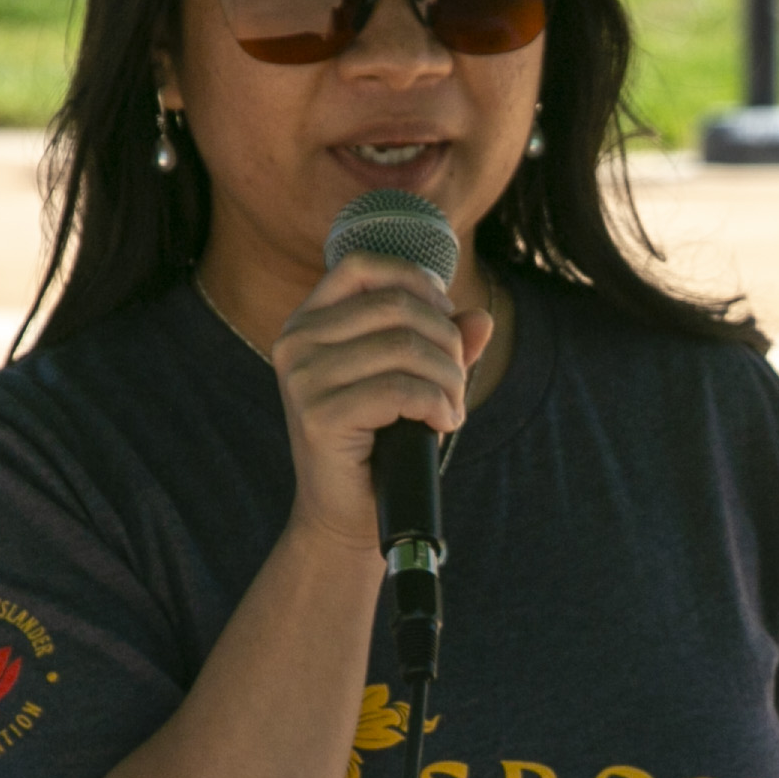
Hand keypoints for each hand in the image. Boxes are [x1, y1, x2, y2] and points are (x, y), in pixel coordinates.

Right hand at [263, 255, 491, 554]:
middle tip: (456, 382)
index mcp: (309, 322)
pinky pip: (402, 390)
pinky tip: (440, 424)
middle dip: (447, 342)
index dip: (418, 283)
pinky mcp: (319, 416)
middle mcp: (296, 342)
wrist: (347, 512)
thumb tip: (482, 318)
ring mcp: (302, 378)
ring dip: (449, 380)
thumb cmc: (381, 440)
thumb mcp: (413, 379)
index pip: (364, 265)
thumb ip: (443, 343)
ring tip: (451, 408)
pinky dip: (438, 406)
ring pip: (406, 347)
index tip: (446, 320)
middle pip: (397, 306)